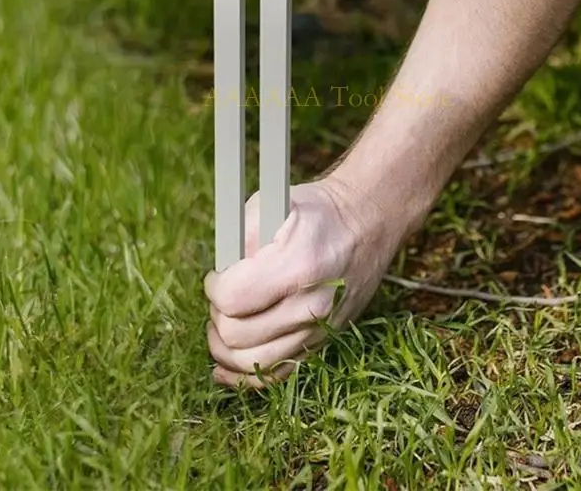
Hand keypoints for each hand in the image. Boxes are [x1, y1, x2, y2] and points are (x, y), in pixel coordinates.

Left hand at [204, 176, 404, 387]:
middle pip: (236, 335)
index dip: (214, 287)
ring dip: (223, 346)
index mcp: (298, 266)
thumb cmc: (317, 213)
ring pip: (250, 362)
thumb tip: (217, 271)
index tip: (216, 276)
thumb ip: (239, 237)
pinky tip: (223, 366)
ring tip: (223, 321)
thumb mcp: (274, 205)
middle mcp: (311, 305)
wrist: (366, 225)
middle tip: (223, 294)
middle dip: (217, 315)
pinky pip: (274, 376)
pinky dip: (243, 376)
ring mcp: (318, 329)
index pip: (232, 299)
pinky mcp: (321, 343)